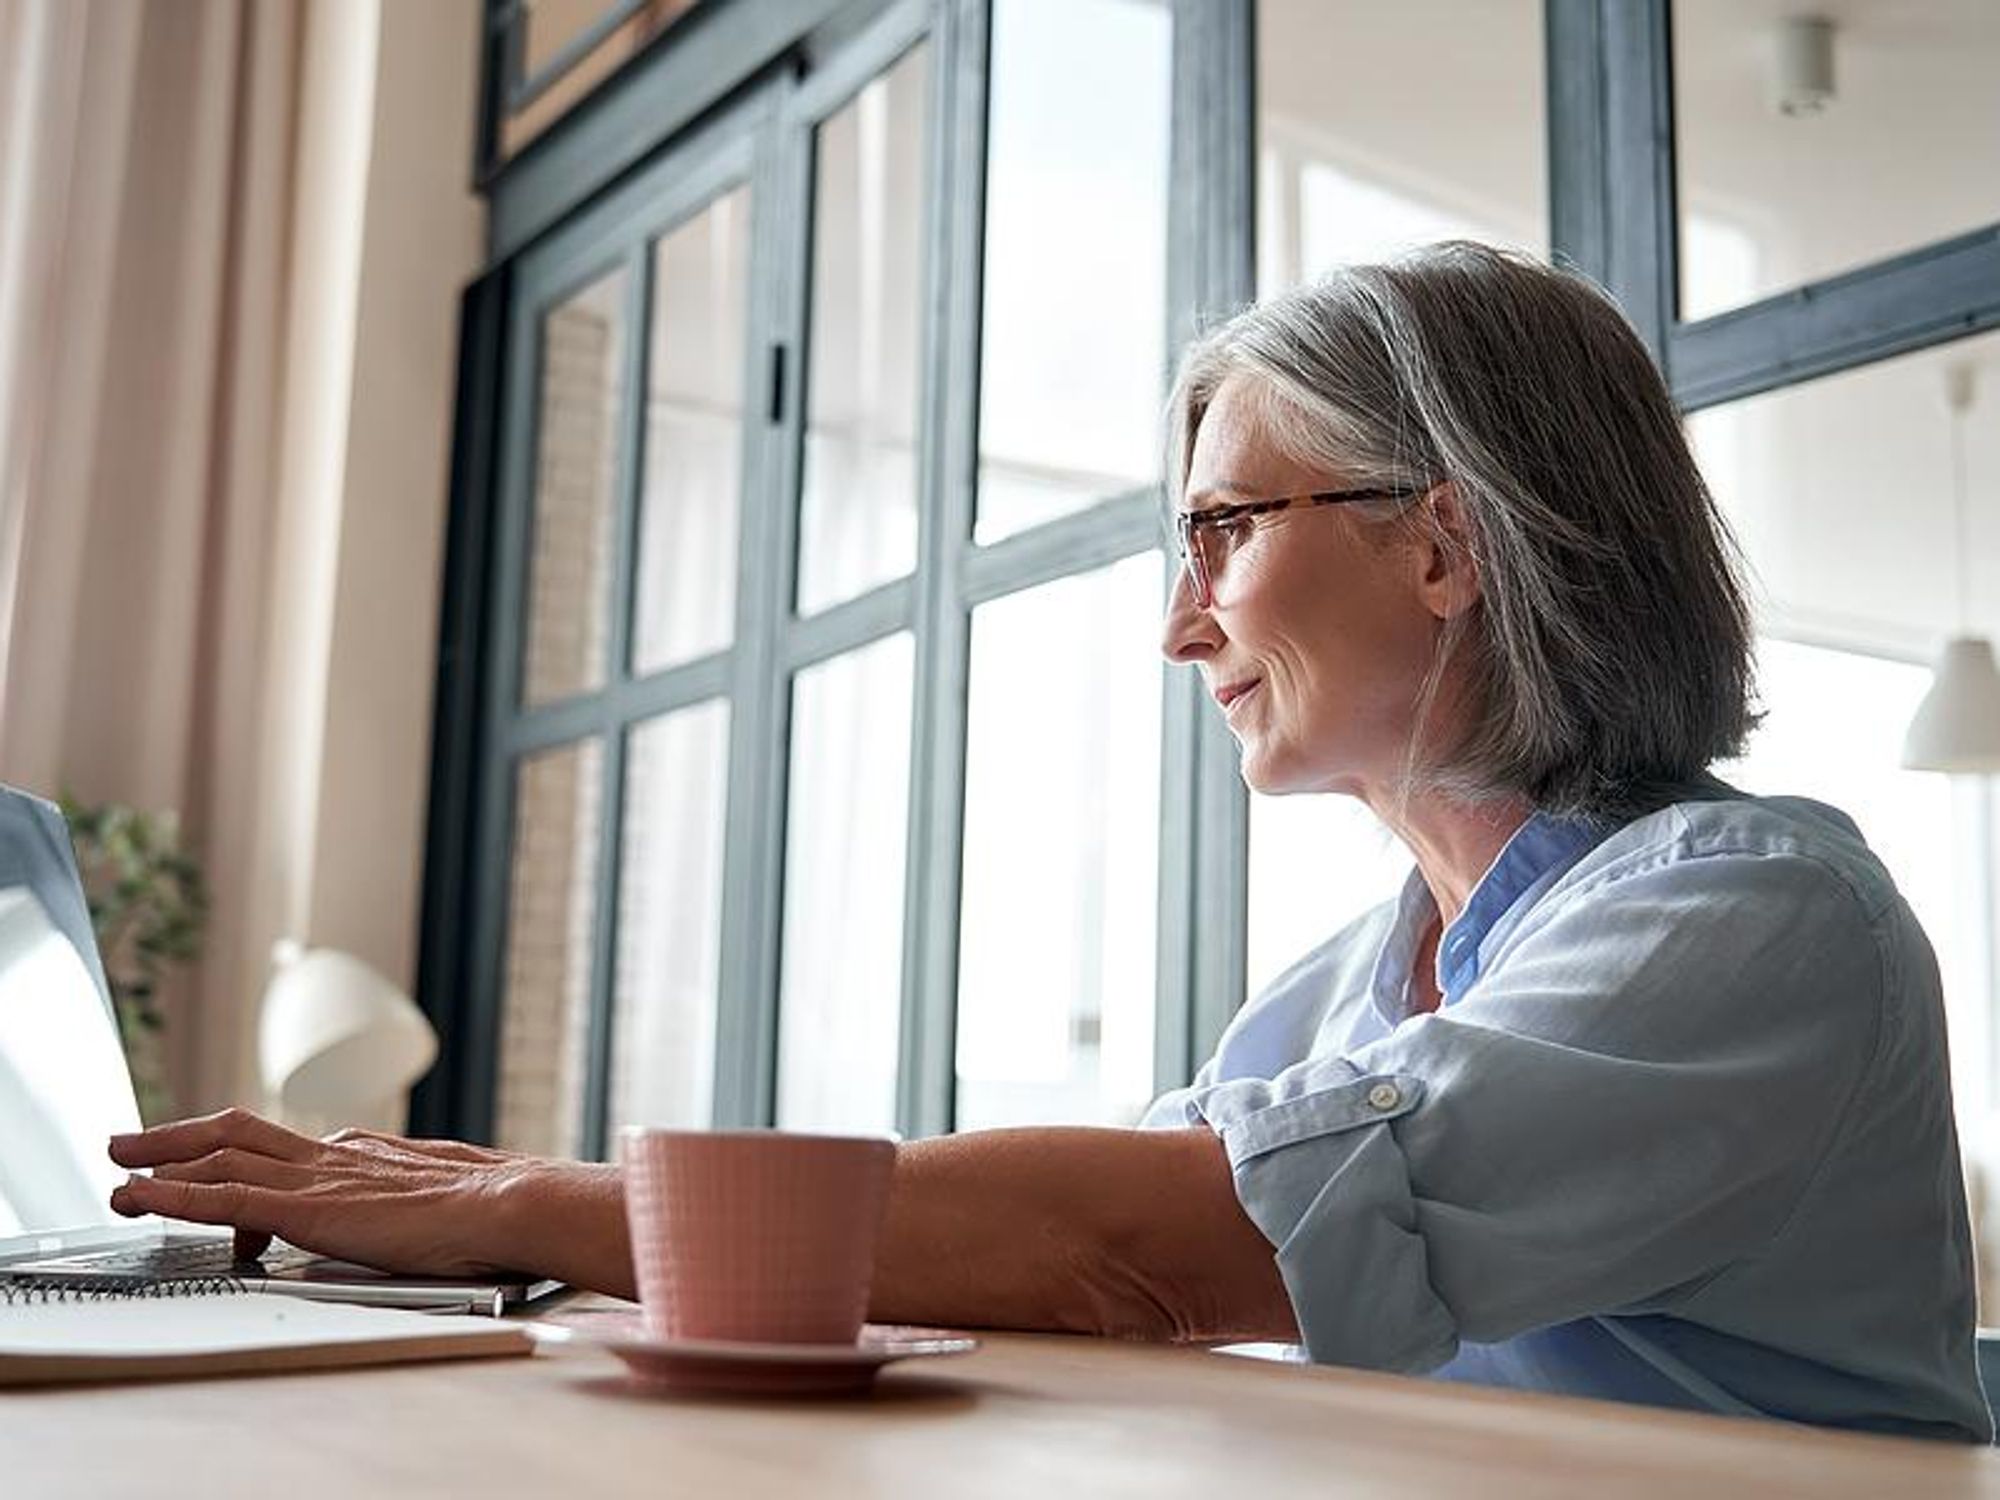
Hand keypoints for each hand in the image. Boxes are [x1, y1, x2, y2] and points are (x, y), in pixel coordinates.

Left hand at [107, 1108, 545, 1276]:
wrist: (509, 1204)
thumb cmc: (492, 1209)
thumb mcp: (446, 1195)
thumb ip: (415, 1199)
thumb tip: (421, 1212)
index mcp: (365, 1155)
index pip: (287, 1149)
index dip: (238, 1154)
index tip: (209, 1162)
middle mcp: (334, 1156)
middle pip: (239, 1133)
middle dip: (179, 1136)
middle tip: (132, 1141)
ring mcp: (318, 1180)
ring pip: (220, 1159)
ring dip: (162, 1163)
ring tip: (119, 1169)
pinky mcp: (308, 1210)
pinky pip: (224, 1199)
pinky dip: (175, 1196)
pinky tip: (140, 1197)